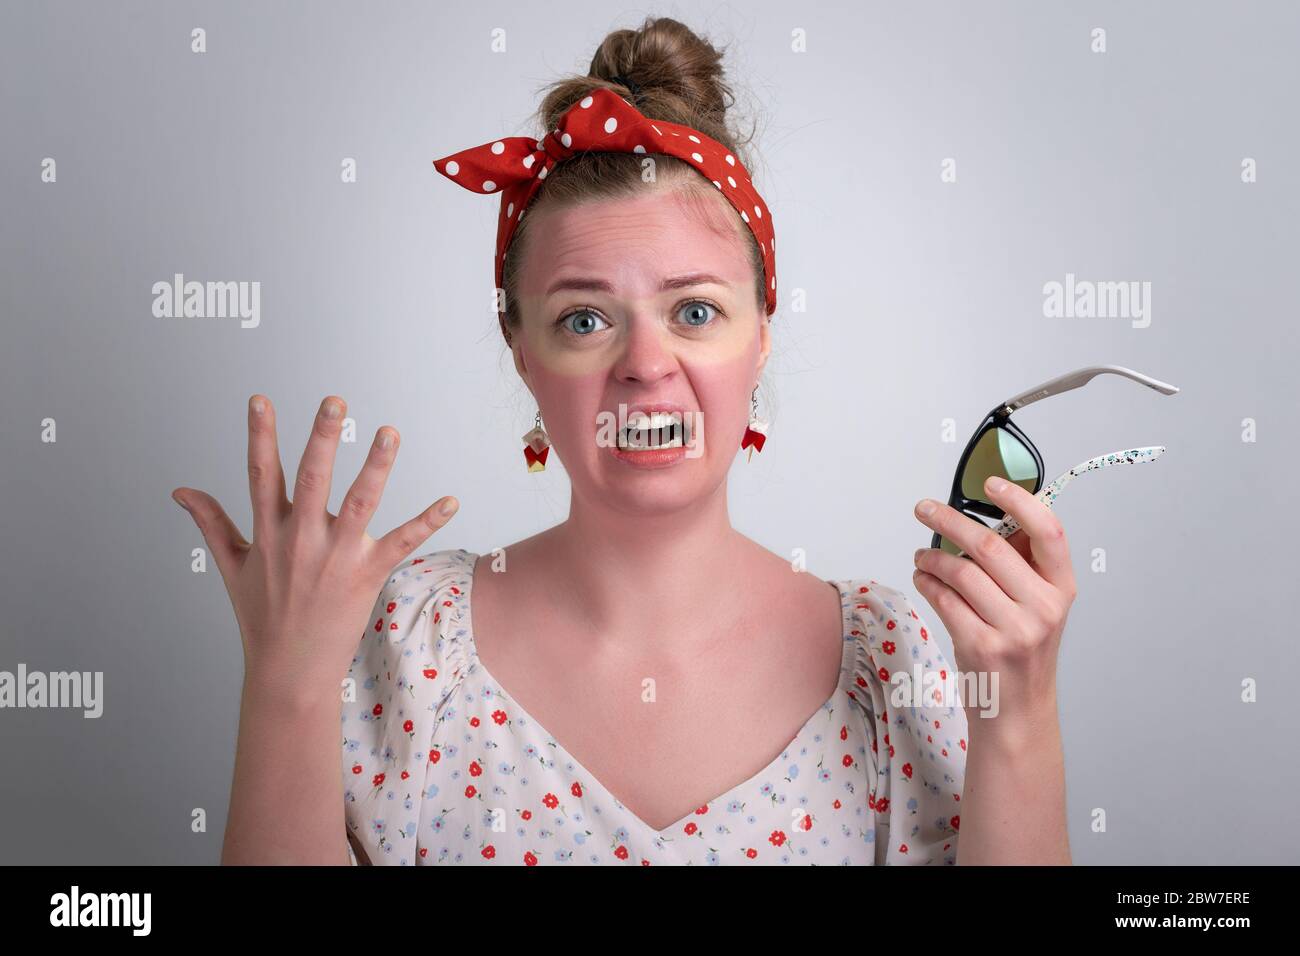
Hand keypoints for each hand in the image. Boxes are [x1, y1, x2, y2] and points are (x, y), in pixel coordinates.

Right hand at [171, 394, 458, 703]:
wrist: (288, 670)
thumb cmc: (261, 616)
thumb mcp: (232, 566)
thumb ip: (211, 522)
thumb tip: (181, 491)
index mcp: (268, 532)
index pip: (261, 474)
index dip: (260, 435)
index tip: (260, 400)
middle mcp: (300, 539)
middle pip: (311, 479)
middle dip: (321, 438)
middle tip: (333, 401)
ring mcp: (335, 557)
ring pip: (359, 503)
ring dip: (376, 467)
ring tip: (389, 432)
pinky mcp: (366, 574)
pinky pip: (402, 542)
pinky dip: (427, 521)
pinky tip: (451, 500)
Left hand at [910, 476, 1076, 731]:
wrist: (1018, 712)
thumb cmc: (1022, 650)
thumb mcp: (1038, 606)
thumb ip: (1022, 565)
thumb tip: (986, 516)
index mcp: (1061, 587)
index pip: (1048, 531)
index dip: (1019, 500)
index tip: (989, 483)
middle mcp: (1043, 606)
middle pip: (989, 545)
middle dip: (948, 519)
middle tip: (924, 508)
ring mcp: (1013, 629)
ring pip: (961, 572)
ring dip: (931, 557)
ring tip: (921, 556)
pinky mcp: (981, 646)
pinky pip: (945, 599)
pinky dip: (927, 582)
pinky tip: (923, 578)